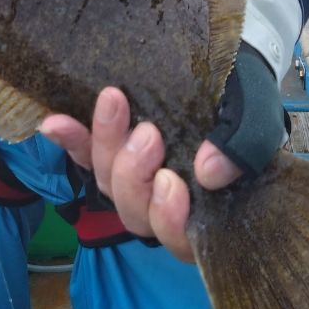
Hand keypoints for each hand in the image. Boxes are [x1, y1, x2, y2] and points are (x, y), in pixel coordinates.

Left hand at [41, 88, 241, 262]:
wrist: (232, 69)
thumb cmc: (246, 101)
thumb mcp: (254, 118)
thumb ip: (241, 146)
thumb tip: (209, 172)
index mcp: (206, 210)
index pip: (182, 239)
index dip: (170, 219)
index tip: (171, 183)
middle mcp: (165, 204)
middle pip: (135, 213)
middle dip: (135, 176)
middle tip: (148, 134)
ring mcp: (135, 177)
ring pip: (109, 185)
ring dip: (105, 147)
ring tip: (114, 103)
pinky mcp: (112, 149)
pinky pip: (84, 155)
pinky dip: (69, 141)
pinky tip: (53, 123)